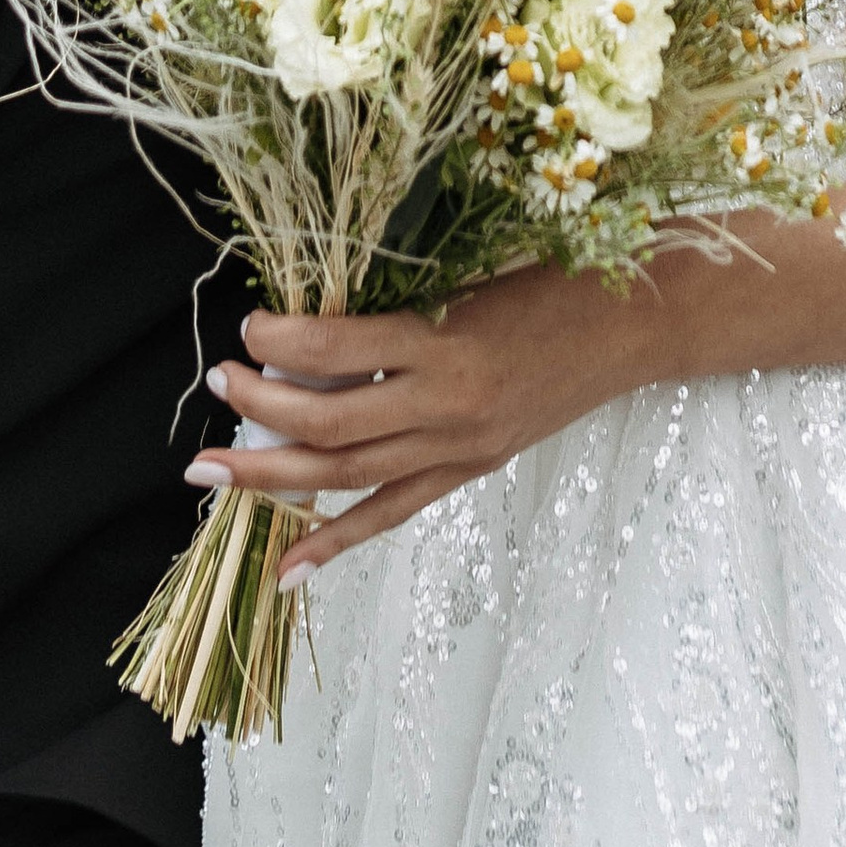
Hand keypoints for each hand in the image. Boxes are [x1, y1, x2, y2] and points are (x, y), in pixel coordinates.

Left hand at [192, 262, 649, 581]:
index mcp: (445, 340)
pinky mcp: (471, 469)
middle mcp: (448, 404)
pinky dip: (336, 540)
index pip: (340, 348)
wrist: (632, 324)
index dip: (284, 341)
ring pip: (350, 474)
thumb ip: (395, 306)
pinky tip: (287, 569)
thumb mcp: (466, 277)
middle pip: (332, 422)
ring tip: (213, 470)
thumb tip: (308, 327)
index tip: (249, 327)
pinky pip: (393, 511)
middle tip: (217, 383)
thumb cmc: (551, 282)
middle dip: (260, 410)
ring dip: (274, 475)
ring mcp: (459, 447)